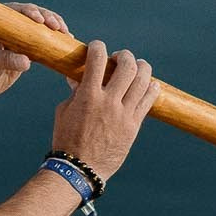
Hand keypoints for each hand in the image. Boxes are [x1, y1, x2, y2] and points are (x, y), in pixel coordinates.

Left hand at [0, 3, 68, 103]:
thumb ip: (6, 60)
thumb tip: (27, 62)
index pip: (16, 10)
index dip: (30, 12)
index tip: (40, 21)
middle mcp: (9, 23)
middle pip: (33, 15)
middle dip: (48, 18)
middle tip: (58, 28)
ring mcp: (19, 35)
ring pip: (41, 26)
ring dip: (55, 28)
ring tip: (66, 35)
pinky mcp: (26, 48)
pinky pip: (43, 41)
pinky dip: (54, 41)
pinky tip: (67, 42)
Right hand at [49, 38, 157, 181]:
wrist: (80, 169)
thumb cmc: (67, 139)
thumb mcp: (64, 111)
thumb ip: (75, 92)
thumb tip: (79, 77)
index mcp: (88, 96)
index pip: (97, 59)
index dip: (98, 47)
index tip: (97, 47)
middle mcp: (109, 102)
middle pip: (127, 67)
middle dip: (124, 56)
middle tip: (120, 57)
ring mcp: (124, 114)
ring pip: (143, 80)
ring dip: (142, 67)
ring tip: (138, 66)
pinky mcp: (134, 126)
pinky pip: (149, 100)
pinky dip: (151, 87)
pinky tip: (149, 84)